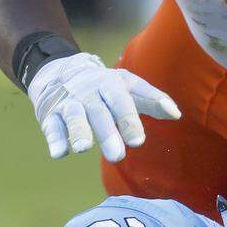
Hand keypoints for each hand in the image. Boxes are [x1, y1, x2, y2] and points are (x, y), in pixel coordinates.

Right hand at [27, 52, 180, 161]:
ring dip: (78, 131)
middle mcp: (89, 91)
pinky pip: (52, 126)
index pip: (122, 99)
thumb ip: (151, 100)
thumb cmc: (103, 87)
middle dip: (107, 132)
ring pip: (74, 116)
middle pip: (99, 111)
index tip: (138, 141)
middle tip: (117, 155)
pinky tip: (59, 153)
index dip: (130, 118)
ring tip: (83, 148)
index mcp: (110, 84)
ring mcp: (69, 102)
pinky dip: (55, 139)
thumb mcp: (127, 87)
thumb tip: (176, 114)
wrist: (59, 71)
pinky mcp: (50, 113)